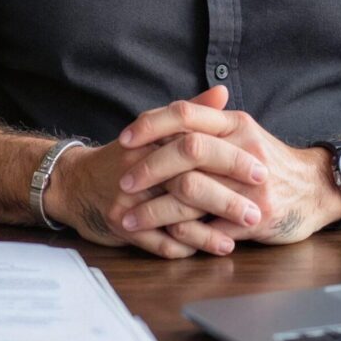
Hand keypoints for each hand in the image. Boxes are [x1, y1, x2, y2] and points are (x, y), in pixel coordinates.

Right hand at [49, 87, 240, 258]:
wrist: (79, 182)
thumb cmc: (129, 154)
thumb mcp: (157, 128)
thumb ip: (192, 111)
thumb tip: (223, 92)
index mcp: (155, 138)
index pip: (198, 144)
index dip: (231, 158)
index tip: (261, 169)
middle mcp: (141, 165)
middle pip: (189, 182)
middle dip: (225, 199)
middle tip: (255, 211)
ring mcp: (130, 198)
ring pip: (175, 217)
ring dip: (209, 231)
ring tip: (237, 237)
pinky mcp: (122, 225)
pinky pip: (159, 242)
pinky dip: (186, 247)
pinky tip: (208, 249)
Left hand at [117, 89, 340, 244]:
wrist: (317, 189)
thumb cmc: (270, 161)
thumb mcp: (243, 133)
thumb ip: (208, 124)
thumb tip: (161, 119)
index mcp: (235, 124)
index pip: (186, 112)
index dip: (152, 124)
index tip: (124, 138)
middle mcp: (243, 148)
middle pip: (187, 150)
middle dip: (149, 168)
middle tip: (122, 182)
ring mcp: (250, 184)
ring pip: (193, 192)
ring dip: (155, 208)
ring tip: (129, 218)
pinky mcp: (256, 218)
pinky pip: (209, 228)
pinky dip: (182, 234)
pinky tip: (162, 238)